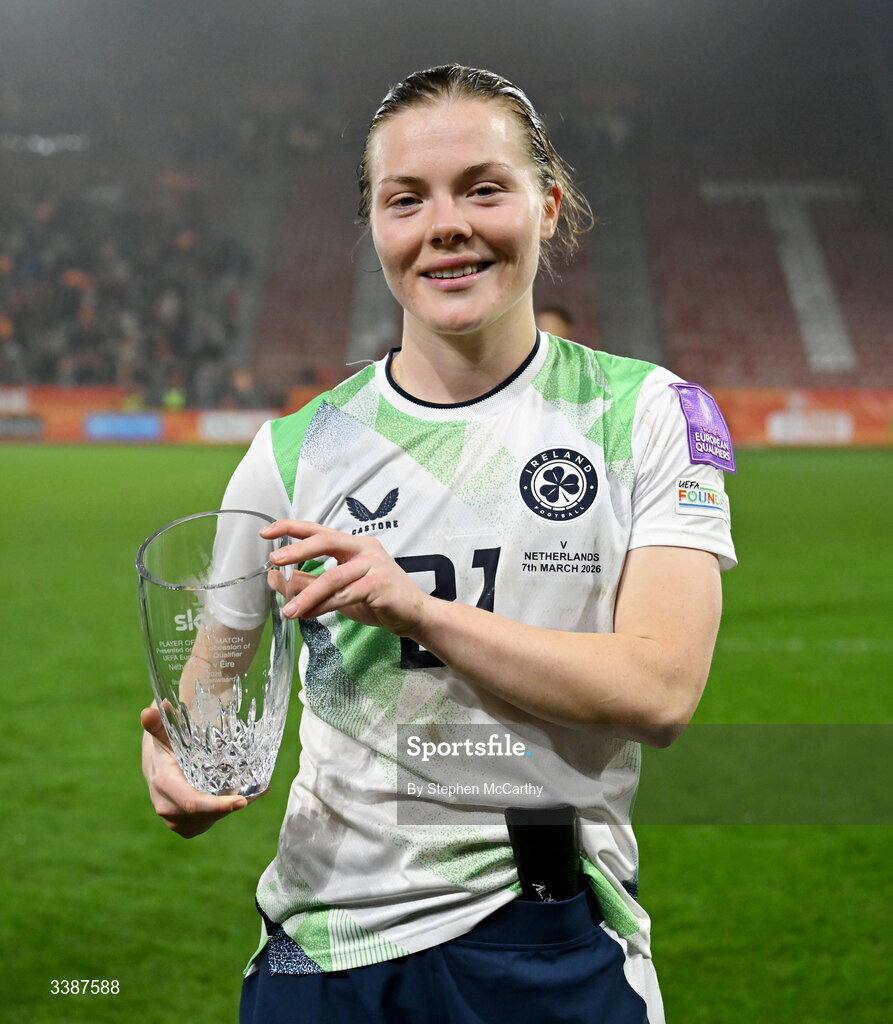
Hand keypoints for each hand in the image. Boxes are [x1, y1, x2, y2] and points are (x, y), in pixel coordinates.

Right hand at [140, 704, 252, 837]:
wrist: (156, 770)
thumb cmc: (165, 748)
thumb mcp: (164, 735)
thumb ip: (159, 725)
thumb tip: (149, 710)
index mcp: (165, 786)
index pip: (193, 802)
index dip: (218, 806)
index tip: (242, 801)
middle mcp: (169, 809)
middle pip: (207, 813)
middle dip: (230, 804)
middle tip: (255, 789)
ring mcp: (177, 822)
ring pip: (213, 819)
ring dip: (232, 807)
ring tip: (252, 790)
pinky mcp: (187, 828)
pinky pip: (213, 822)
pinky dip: (229, 811)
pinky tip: (246, 796)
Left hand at [261, 520, 428, 635]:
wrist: (412, 614)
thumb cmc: (376, 598)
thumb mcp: (338, 589)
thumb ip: (309, 582)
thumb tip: (274, 577)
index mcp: (353, 545)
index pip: (318, 530)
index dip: (291, 528)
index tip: (266, 532)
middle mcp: (364, 548)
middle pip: (326, 541)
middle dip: (298, 550)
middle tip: (275, 560)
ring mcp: (374, 565)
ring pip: (333, 577)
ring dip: (307, 595)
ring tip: (289, 610)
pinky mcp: (379, 585)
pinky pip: (345, 595)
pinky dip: (324, 605)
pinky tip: (309, 615)